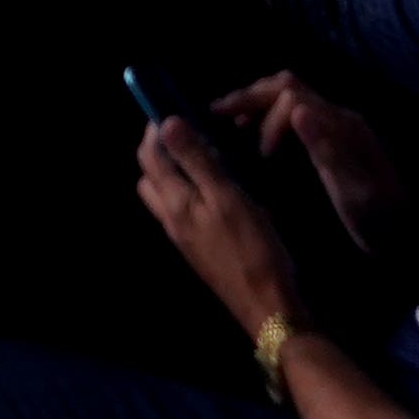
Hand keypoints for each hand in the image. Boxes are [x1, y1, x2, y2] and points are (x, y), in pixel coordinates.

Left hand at [135, 117, 292, 332]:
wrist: (269, 309)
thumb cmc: (252, 250)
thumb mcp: (227, 198)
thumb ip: (196, 161)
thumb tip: (165, 124)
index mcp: (174, 203)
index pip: (148, 157)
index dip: (155, 129)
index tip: (172, 108)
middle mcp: (172, 221)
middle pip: (152, 177)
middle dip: (164, 151)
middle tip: (194, 135)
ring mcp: (186, 238)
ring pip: (170, 196)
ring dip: (181, 173)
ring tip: (212, 160)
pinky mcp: (202, 250)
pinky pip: (189, 213)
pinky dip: (197, 195)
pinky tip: (227, 193)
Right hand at [224, 73, 395, 233]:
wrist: (408, 238)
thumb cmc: (378, 219)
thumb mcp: (353, 191)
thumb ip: (326, 149)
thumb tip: (296, 108)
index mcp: (342, 124)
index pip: (292, 98)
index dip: (268, 119)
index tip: (260, 154)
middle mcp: (339, 116)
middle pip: (288, 86)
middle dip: (251, 96)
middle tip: (216, 112)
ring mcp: (337, 126)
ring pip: (290, 95)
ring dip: (258, 102)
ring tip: (231, 120)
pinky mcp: (334, 139)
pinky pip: (295, 110)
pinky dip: (269, 114)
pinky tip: (257, 133)